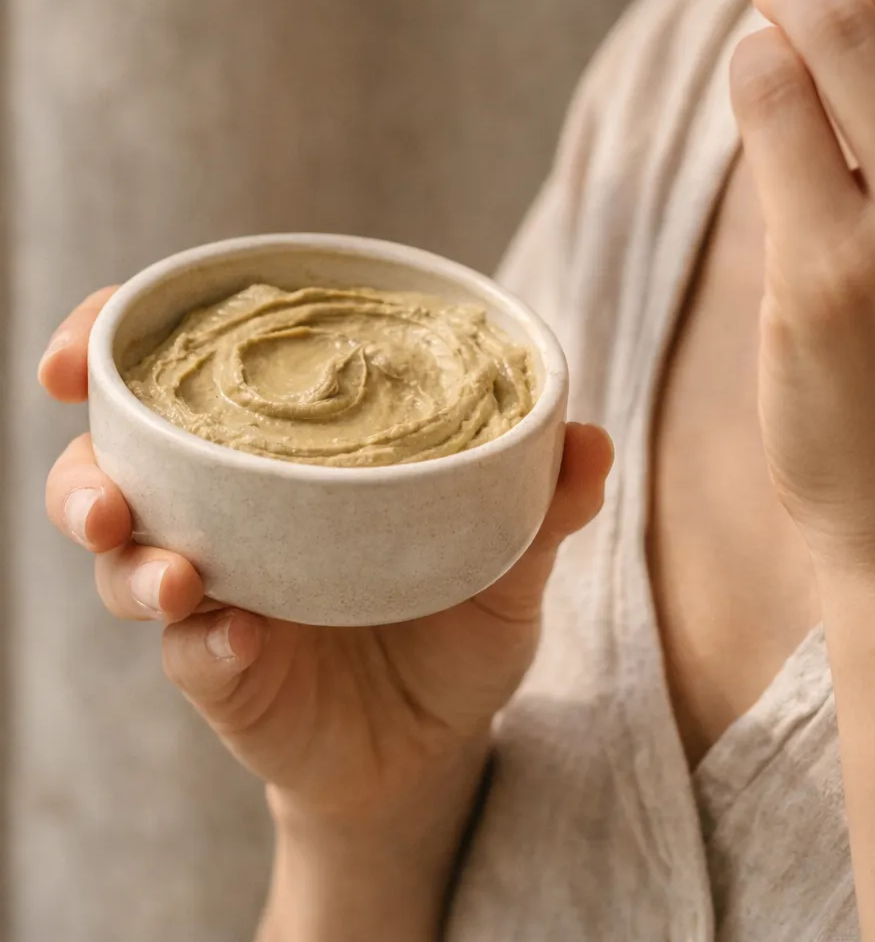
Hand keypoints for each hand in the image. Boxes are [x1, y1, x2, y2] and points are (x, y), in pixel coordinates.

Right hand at [41, 290, 613, 826]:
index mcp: (272, 447)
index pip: (167, 374)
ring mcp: (214, 590)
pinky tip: (237, 638)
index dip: (104, 343)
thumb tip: (590, 440)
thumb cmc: (455, 611)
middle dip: (85, 473)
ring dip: (133, 563)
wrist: (440, 737)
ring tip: (175, 577)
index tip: (78, 348)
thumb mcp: (506, 552)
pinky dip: (206, 643)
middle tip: (109, 495)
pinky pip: (191, 653)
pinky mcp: (221, 670)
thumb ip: (539, 498)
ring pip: (125, 564)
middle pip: (108, 466)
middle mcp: (222, 508)